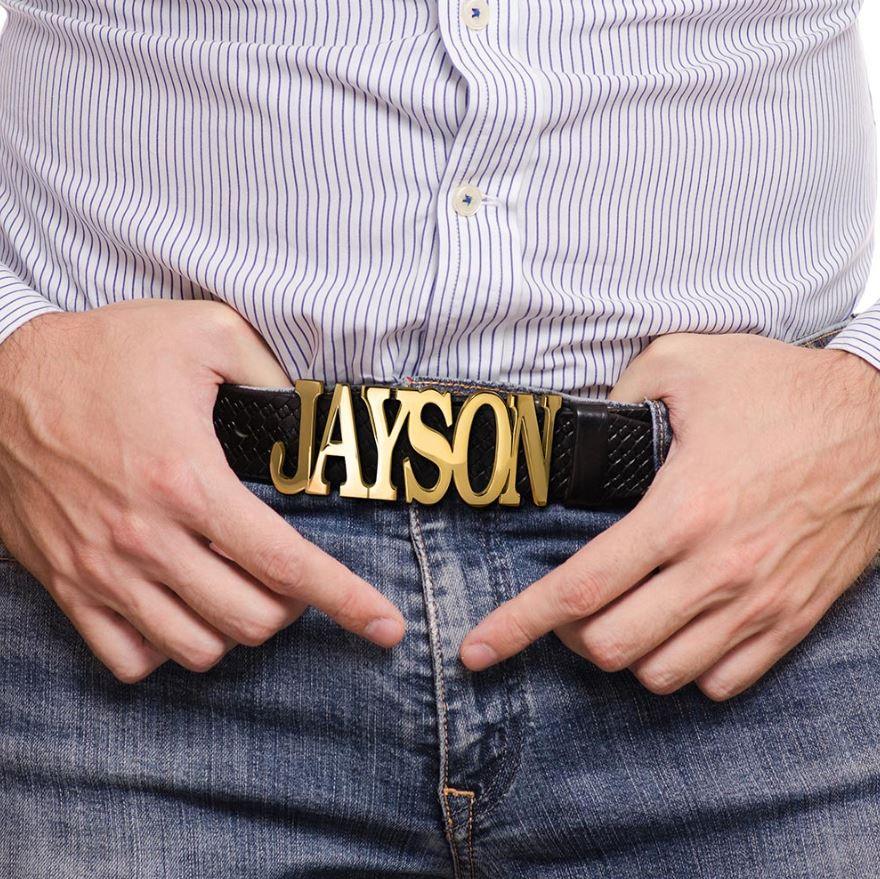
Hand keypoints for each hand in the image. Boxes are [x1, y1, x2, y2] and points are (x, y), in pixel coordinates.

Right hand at [0, 300, 403, 682]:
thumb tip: (312, 415)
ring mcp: (102, 571)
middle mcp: (147, 539)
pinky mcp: (67, 584)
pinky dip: (168, 647)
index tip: (384, 627)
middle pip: (250, 620)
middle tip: (291, 573)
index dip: (348, 601)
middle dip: (291, 606)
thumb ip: (271, 370)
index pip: (288, 564)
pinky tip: (181, 607)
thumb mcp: (201, 330)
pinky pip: (128, 659)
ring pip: (197, 650)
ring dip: (235, 627)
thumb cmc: (102, 353)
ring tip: (239, 585)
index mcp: (189, 481)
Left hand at [460, 332, 879, 699]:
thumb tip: (582, 425)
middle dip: (571, 635)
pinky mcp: (793, 619)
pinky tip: (678, 627)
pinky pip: (723, 683)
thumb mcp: (685, 362)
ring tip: (624, 611)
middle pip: (611, 647)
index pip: (578, 589)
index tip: (479, 649)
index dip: (516, 625)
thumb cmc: (785, 391)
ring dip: (627, 650)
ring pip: (662, 674)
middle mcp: (716, 571)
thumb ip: (618, 393)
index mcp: (679, 511)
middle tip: (570, 604)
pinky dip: (686, 666)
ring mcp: (758, 604)